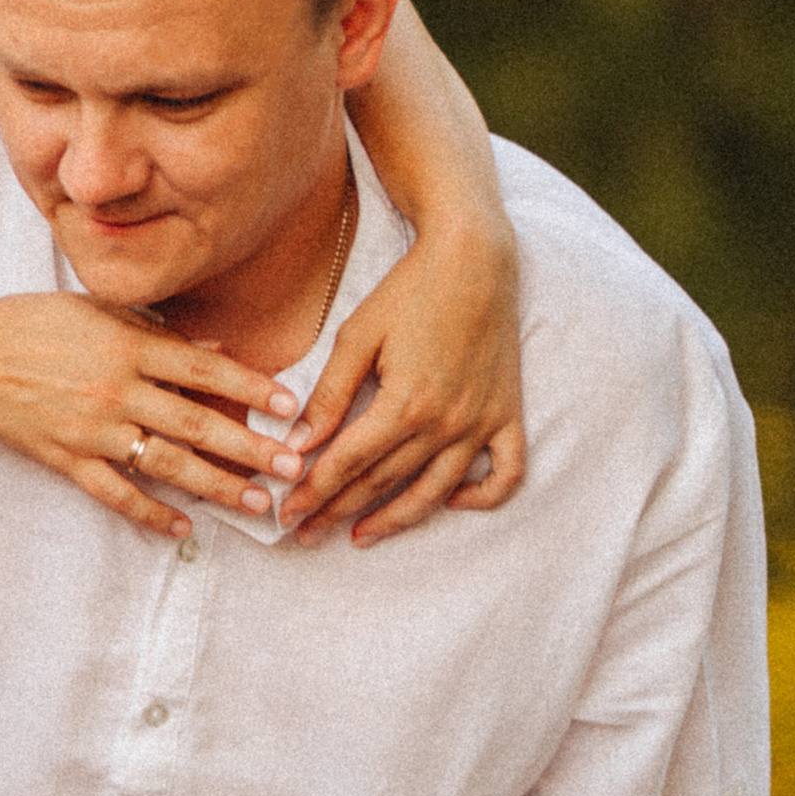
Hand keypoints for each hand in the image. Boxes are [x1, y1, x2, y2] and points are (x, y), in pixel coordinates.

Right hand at [0, 296, 307, 543]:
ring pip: (166, 465)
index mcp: (128, 345)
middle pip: (196, 424)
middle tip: (293, 467)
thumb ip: (156, 330)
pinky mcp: (66, 459)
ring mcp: (92, 429)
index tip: (290, 406)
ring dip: (217, 487)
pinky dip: (150, 513)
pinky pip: (116, 493)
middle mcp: (116, 390)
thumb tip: (216, 351)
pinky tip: (183, 527)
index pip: (204, 371)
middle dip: (250, 448)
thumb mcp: (96, 310)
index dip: (251, 388)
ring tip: (257, 503)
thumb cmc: (31, 322)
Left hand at [280, 219, 526, 544]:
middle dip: (339, 511)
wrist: (474, 259)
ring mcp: (481, 423)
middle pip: (384, 482)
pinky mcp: (507, 415)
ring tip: (359, 536)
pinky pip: (505, 474)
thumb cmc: (409, 291)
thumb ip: (329, 395)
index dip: (314, 491)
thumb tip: (299, 445)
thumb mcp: (357, 336)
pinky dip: (481, 497)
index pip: (348, 464)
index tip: (287, 512)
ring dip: (396, 520)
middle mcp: (446, 423)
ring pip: (436, 492)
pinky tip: (450, 502)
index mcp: (404, 404)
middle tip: (305, 534)